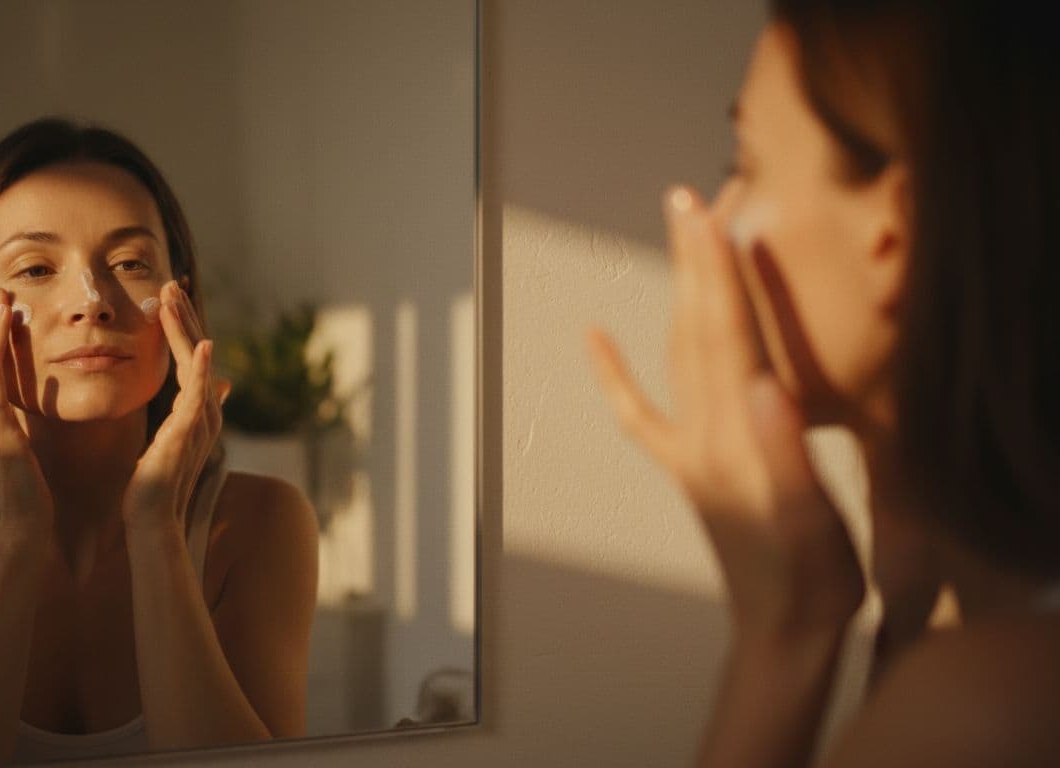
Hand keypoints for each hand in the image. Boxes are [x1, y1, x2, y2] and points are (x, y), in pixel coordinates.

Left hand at [123, 280, 230, 534]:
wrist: (151, 520)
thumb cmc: (150, 488)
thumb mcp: (163, 444)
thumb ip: (176, 419)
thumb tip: (188, 403)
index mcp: (194, 412)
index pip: (189, 359)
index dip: (180, 328)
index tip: (164, 299)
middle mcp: (204, 412)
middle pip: (196, 354)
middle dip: (183, 318)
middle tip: (169, 284)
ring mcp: (201, 422)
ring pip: (198, 364)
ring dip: (188, 330)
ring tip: (174, 299)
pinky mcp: (191, 433)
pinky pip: (200, 394)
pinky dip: (204, 368)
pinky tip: (204, 344)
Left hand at [588, 186, 864, 640]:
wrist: (780, 633)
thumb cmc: (811, 580)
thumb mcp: (811, 523)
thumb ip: (786, 453)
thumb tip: (767, 386)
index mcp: (737, 436)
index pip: (725, 333)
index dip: (715, 269)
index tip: (705, 209)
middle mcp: (703, 433)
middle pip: (694, 329)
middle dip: (691, 260)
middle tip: (685, 195)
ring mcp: (689, 449)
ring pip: (677, 353)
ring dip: (678, 293)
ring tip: (680, 237)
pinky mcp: (686, 468)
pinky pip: (640, 413)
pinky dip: (615, 372)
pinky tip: (593, 336)